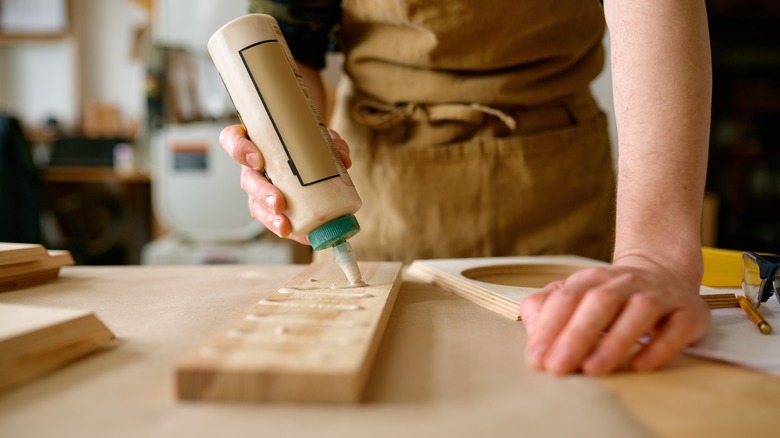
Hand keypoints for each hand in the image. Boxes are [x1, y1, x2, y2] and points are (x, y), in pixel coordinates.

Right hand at [218, 124, 351, 243]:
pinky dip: (290, 229)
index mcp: (255, 141)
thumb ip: (331, 143)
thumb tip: (343, 159)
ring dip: (269, 218)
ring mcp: (261, 189)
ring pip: (256, 205)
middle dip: (261, 194)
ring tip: (285, 227)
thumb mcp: (320, 136)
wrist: (314, 153)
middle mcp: (253, 167)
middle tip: (278, 203)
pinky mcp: (273, 207)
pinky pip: (275, 220)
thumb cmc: (308, 140)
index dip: (239, 149)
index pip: (232, 139)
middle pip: (247, 180)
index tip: (257, 159)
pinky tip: (301, 236)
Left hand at [519, 255, 710, 374]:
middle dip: (576, 336)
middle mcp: (625, 282)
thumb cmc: (611, 296)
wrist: (664, 273)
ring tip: (593, 369)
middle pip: (599, 302)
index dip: (550, 328)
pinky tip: (640, 365)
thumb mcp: (576, 296)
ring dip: (614, 341)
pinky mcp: (688, 313)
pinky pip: (676, 328)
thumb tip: (533, 333)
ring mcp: (659, 296)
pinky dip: (659, 347)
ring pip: (638, 311)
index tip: (537, 359)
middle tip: (558, 367)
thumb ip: (547, 309)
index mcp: (592, 279)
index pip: (567, 298)